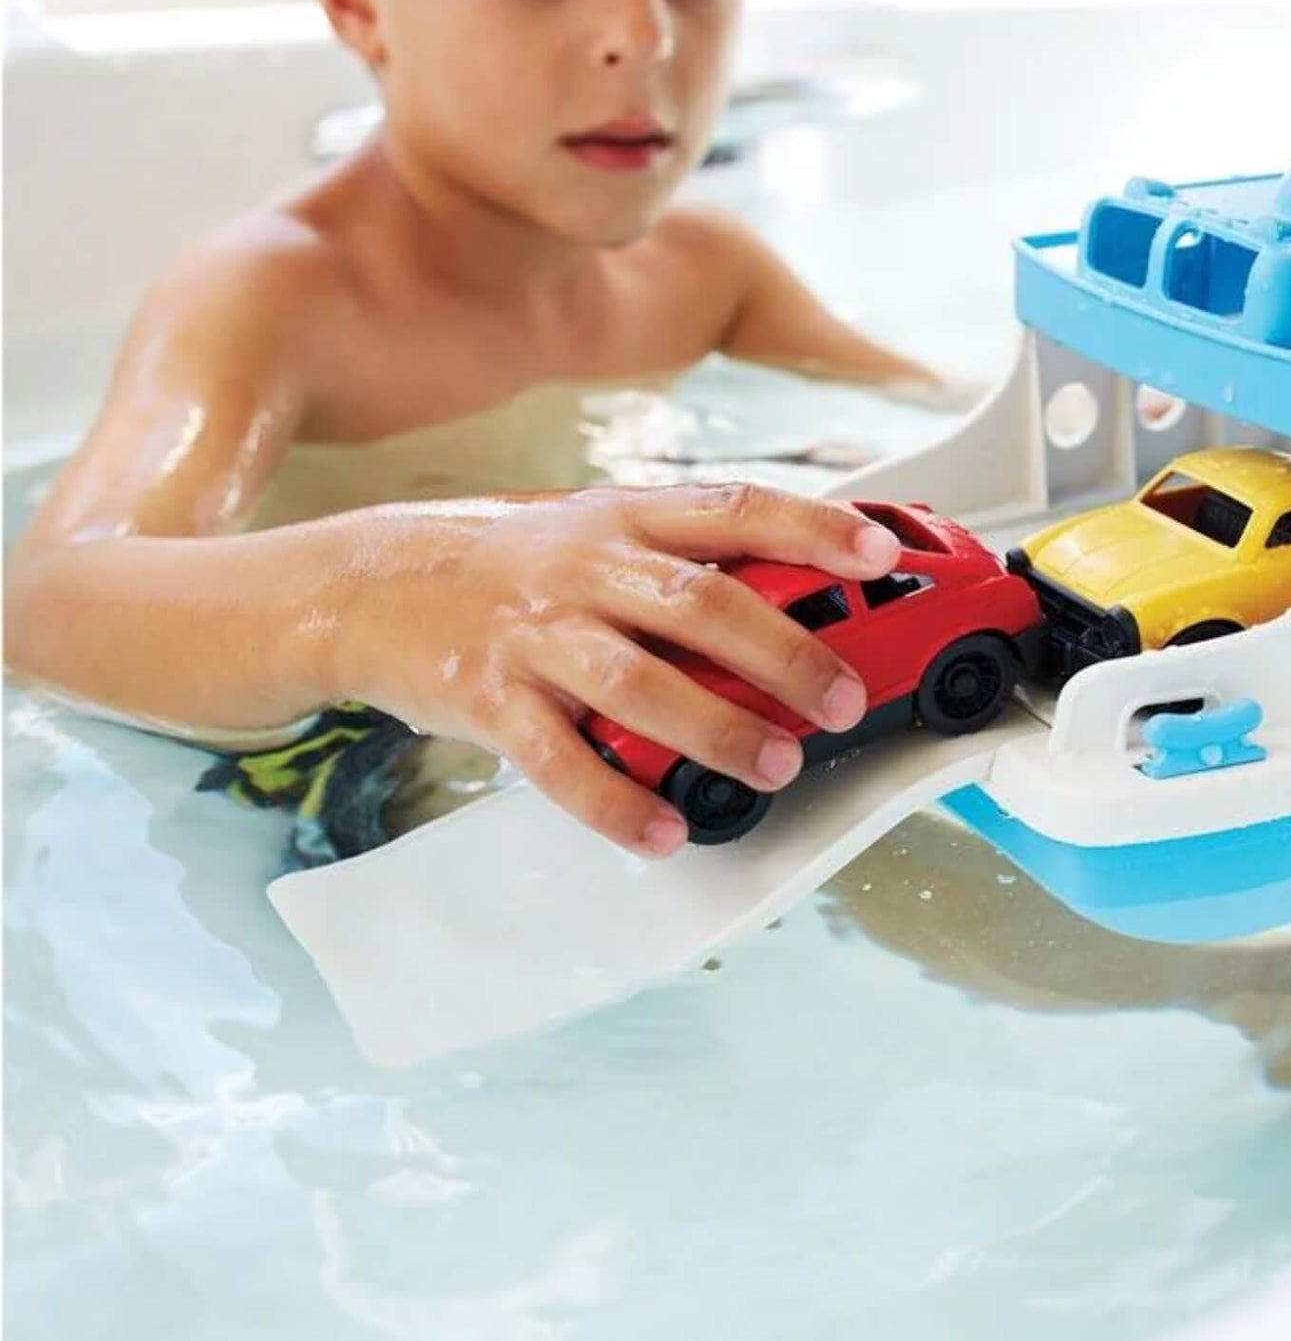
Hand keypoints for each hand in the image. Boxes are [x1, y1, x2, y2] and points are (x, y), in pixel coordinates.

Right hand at [327, 483, 900, 856]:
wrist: (362, 585)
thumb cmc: (505, 561)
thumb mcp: (592, 527)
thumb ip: (679, 552)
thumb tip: (796, 581)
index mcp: (623, 517)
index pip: (735, 508)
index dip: (812, 528)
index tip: (878, 556)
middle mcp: (585, 565)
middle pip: (702, 603)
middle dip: (785, 655)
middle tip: (843, 700)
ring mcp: (534, 632)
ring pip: (640, 682)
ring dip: (718, 730)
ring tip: (777, 767)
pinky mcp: (487, 697)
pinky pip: (559, 760)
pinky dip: (617, 802)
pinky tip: (666, 832)